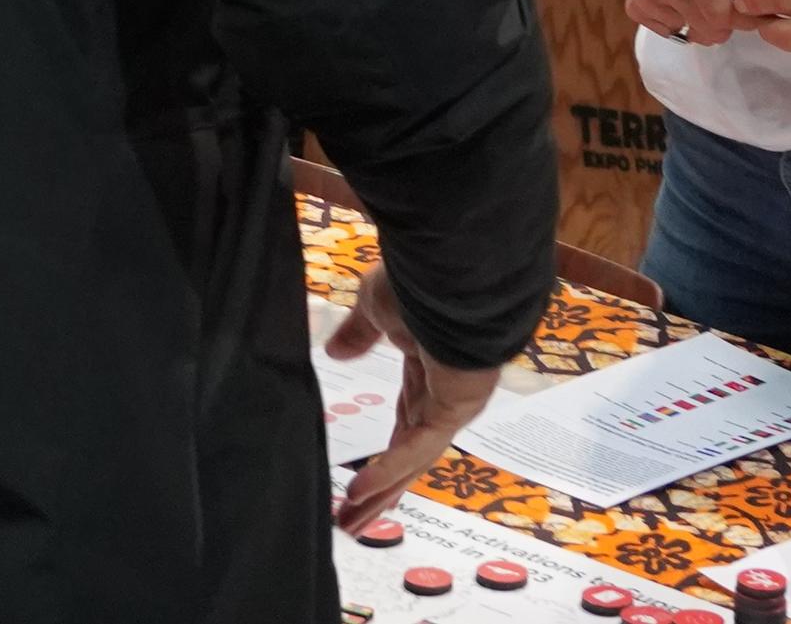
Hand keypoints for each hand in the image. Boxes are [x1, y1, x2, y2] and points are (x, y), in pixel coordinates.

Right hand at [324, 263, 502, 531]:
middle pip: (408, 453)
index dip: (384, 455)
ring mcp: (453, 403)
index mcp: (427, 367)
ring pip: (413, 460)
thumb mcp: (375, 306)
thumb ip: (358, 334)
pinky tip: (361, 491)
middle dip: (380, 489)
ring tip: (350, 524)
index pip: (405, 421)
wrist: (452, 266)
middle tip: (351, 521)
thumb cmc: (417, 277)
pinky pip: (419, 446)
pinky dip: (390, 468)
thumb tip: (335, 351)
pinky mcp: (456, 406)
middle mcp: (443, 391)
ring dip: (382, 492)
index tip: (361, 483)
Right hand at [624, 0, 772, 45]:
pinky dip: (684, 20)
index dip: (744, 14)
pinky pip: (670, 31)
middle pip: (708, 29)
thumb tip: (748, 1)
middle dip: (727, 17)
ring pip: (692, 33)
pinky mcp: (635, 5)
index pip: (721, 16)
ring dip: (705, 18)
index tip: (751, 1)